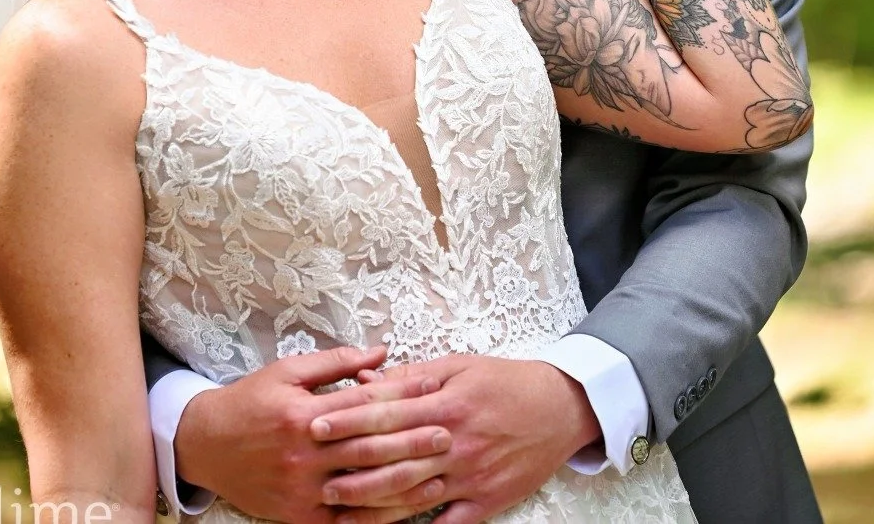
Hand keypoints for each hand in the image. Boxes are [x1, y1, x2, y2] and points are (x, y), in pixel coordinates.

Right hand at [173, 345, 451, 523]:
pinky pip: (343, 522)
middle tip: (448, 436)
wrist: (207, 444)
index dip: (401, 396)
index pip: (363, 404)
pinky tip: (399, 515)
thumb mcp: (288, 371)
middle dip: (412, 442)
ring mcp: (301, 490)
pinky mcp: (298, 517)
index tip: (432, 388)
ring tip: (437, 478)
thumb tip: (380, 353)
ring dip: (402, 486)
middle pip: (369, 449)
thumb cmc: (251, 400)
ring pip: (361, 490)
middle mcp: (304, 453)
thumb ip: (336, 363)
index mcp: (303, 412)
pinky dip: (373, 520)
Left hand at [310, 356, 600, 523]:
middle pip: (393, 456)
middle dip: (350, 465)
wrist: (559, 408)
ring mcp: (470, 474)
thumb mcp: (458, 366)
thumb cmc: (504, 381)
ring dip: (373, 503)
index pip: (386, 412)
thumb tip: (366, 381)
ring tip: (338, 507)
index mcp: (445, 403)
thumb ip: (411, 376)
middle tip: (314, 472)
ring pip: (413, 493)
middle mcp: (455, 440)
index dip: (348, 419)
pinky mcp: (487, 501)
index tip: (315, 424)